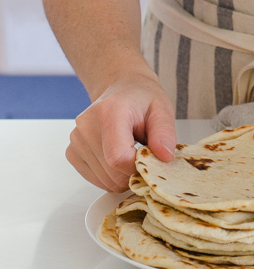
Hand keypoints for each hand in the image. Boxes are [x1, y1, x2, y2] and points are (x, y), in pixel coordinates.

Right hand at [66, 70, 175, 191]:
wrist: (122, 88)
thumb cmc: (142, 99)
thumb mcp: (162, 109)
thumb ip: (164, 133)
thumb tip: (165, 157)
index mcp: (109, 111)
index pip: (118, 158)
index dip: (138, 167)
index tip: (150, 159)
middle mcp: (87, 125)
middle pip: (111, 173)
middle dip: (133, 172)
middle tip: (144, 153)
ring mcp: (76, 139)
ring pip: (104, 180)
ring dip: (122, 174)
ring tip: (131, 150)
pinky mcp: (72, 151)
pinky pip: (94, 179)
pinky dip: (110, 175)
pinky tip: (118, 154)